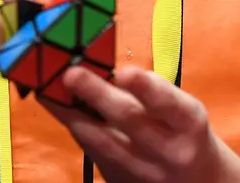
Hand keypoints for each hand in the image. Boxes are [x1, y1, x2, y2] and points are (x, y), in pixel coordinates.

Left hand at [41, 66, 239, 182]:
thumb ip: (150, 92)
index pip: (171, 105)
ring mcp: (144, 174)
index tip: (124, 73)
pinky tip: (59, 110)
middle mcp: (169, 152)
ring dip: (74, 115)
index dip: (147, 88)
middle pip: (130, 122)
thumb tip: (105, 69)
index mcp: (189, 124)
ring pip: (103, 143)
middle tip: (72, 74)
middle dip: (98, 95)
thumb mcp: (181, 110)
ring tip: (50, 92)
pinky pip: (95, 154)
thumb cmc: (184, 133)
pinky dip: (77, 129)